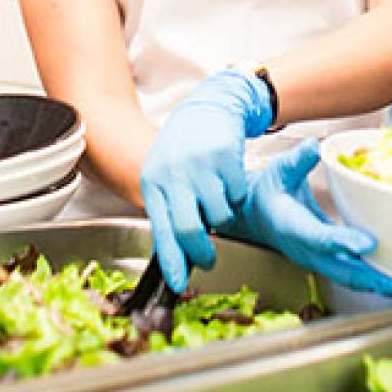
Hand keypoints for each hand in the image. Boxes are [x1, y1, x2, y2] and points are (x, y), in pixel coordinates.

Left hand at [140, 70, 273, 291]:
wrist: (207, 107)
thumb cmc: (183, 149)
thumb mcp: (165, 176)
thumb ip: (169, 209)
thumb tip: (175, 254)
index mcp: (153, 182)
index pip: (161, 230)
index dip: (171, 261)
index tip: (178, 283)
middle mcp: (173, 173)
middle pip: (189, 229)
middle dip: (202, 252)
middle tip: (209, 259)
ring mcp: (200, 164)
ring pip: (219, 215)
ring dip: (223, 217)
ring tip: (218, 200)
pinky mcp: (225, 155)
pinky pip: (238, 195)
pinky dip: (237, 196)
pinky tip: (228, 180)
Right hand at [224, 139, 391, 299]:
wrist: (254, 216)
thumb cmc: (267, 193)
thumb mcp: (279, 170)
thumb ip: (298, 159)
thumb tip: (316, 145)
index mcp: (292, 227)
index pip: (319, 238)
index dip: (343, 242)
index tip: (369, 243)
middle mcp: (306, 249)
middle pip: (342, 270)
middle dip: (373, 279)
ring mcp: (317, 259)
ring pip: (349, 277)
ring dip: (378, 284)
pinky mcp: (327, 261)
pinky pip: (352, 274)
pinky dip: (374, 279)